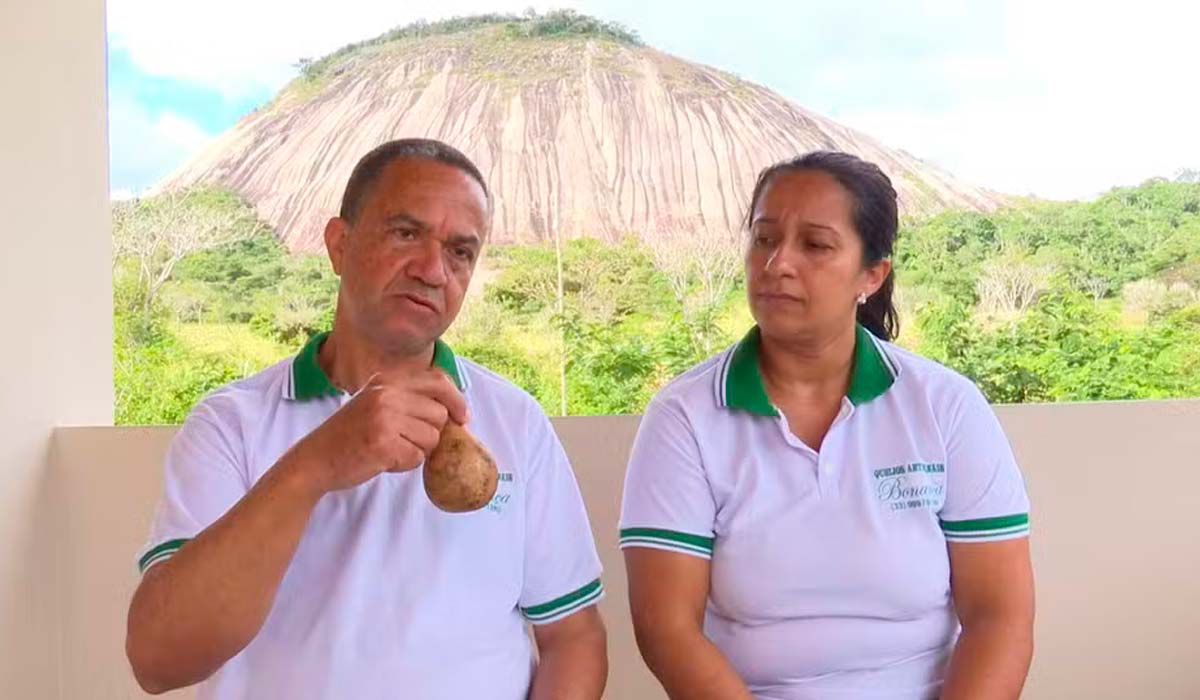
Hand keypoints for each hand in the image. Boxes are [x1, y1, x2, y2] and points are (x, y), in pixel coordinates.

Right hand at [286, 368, 468, 494]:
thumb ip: (408, 398)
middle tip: (407, 441)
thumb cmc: (350, 435)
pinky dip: (404, 464)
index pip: (438, 380)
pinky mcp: (383, 444)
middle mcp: (387, 394)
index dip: (456, 399)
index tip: (463, 417)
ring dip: (416, 450)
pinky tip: (383, 460)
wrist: (315, 459)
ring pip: (431, 438)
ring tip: (390, 448)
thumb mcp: (375, 402)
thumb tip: (454, 409)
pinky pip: (417, 458)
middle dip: (431, 433)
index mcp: (387, 381)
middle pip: (440, 414)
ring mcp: (384, 418)